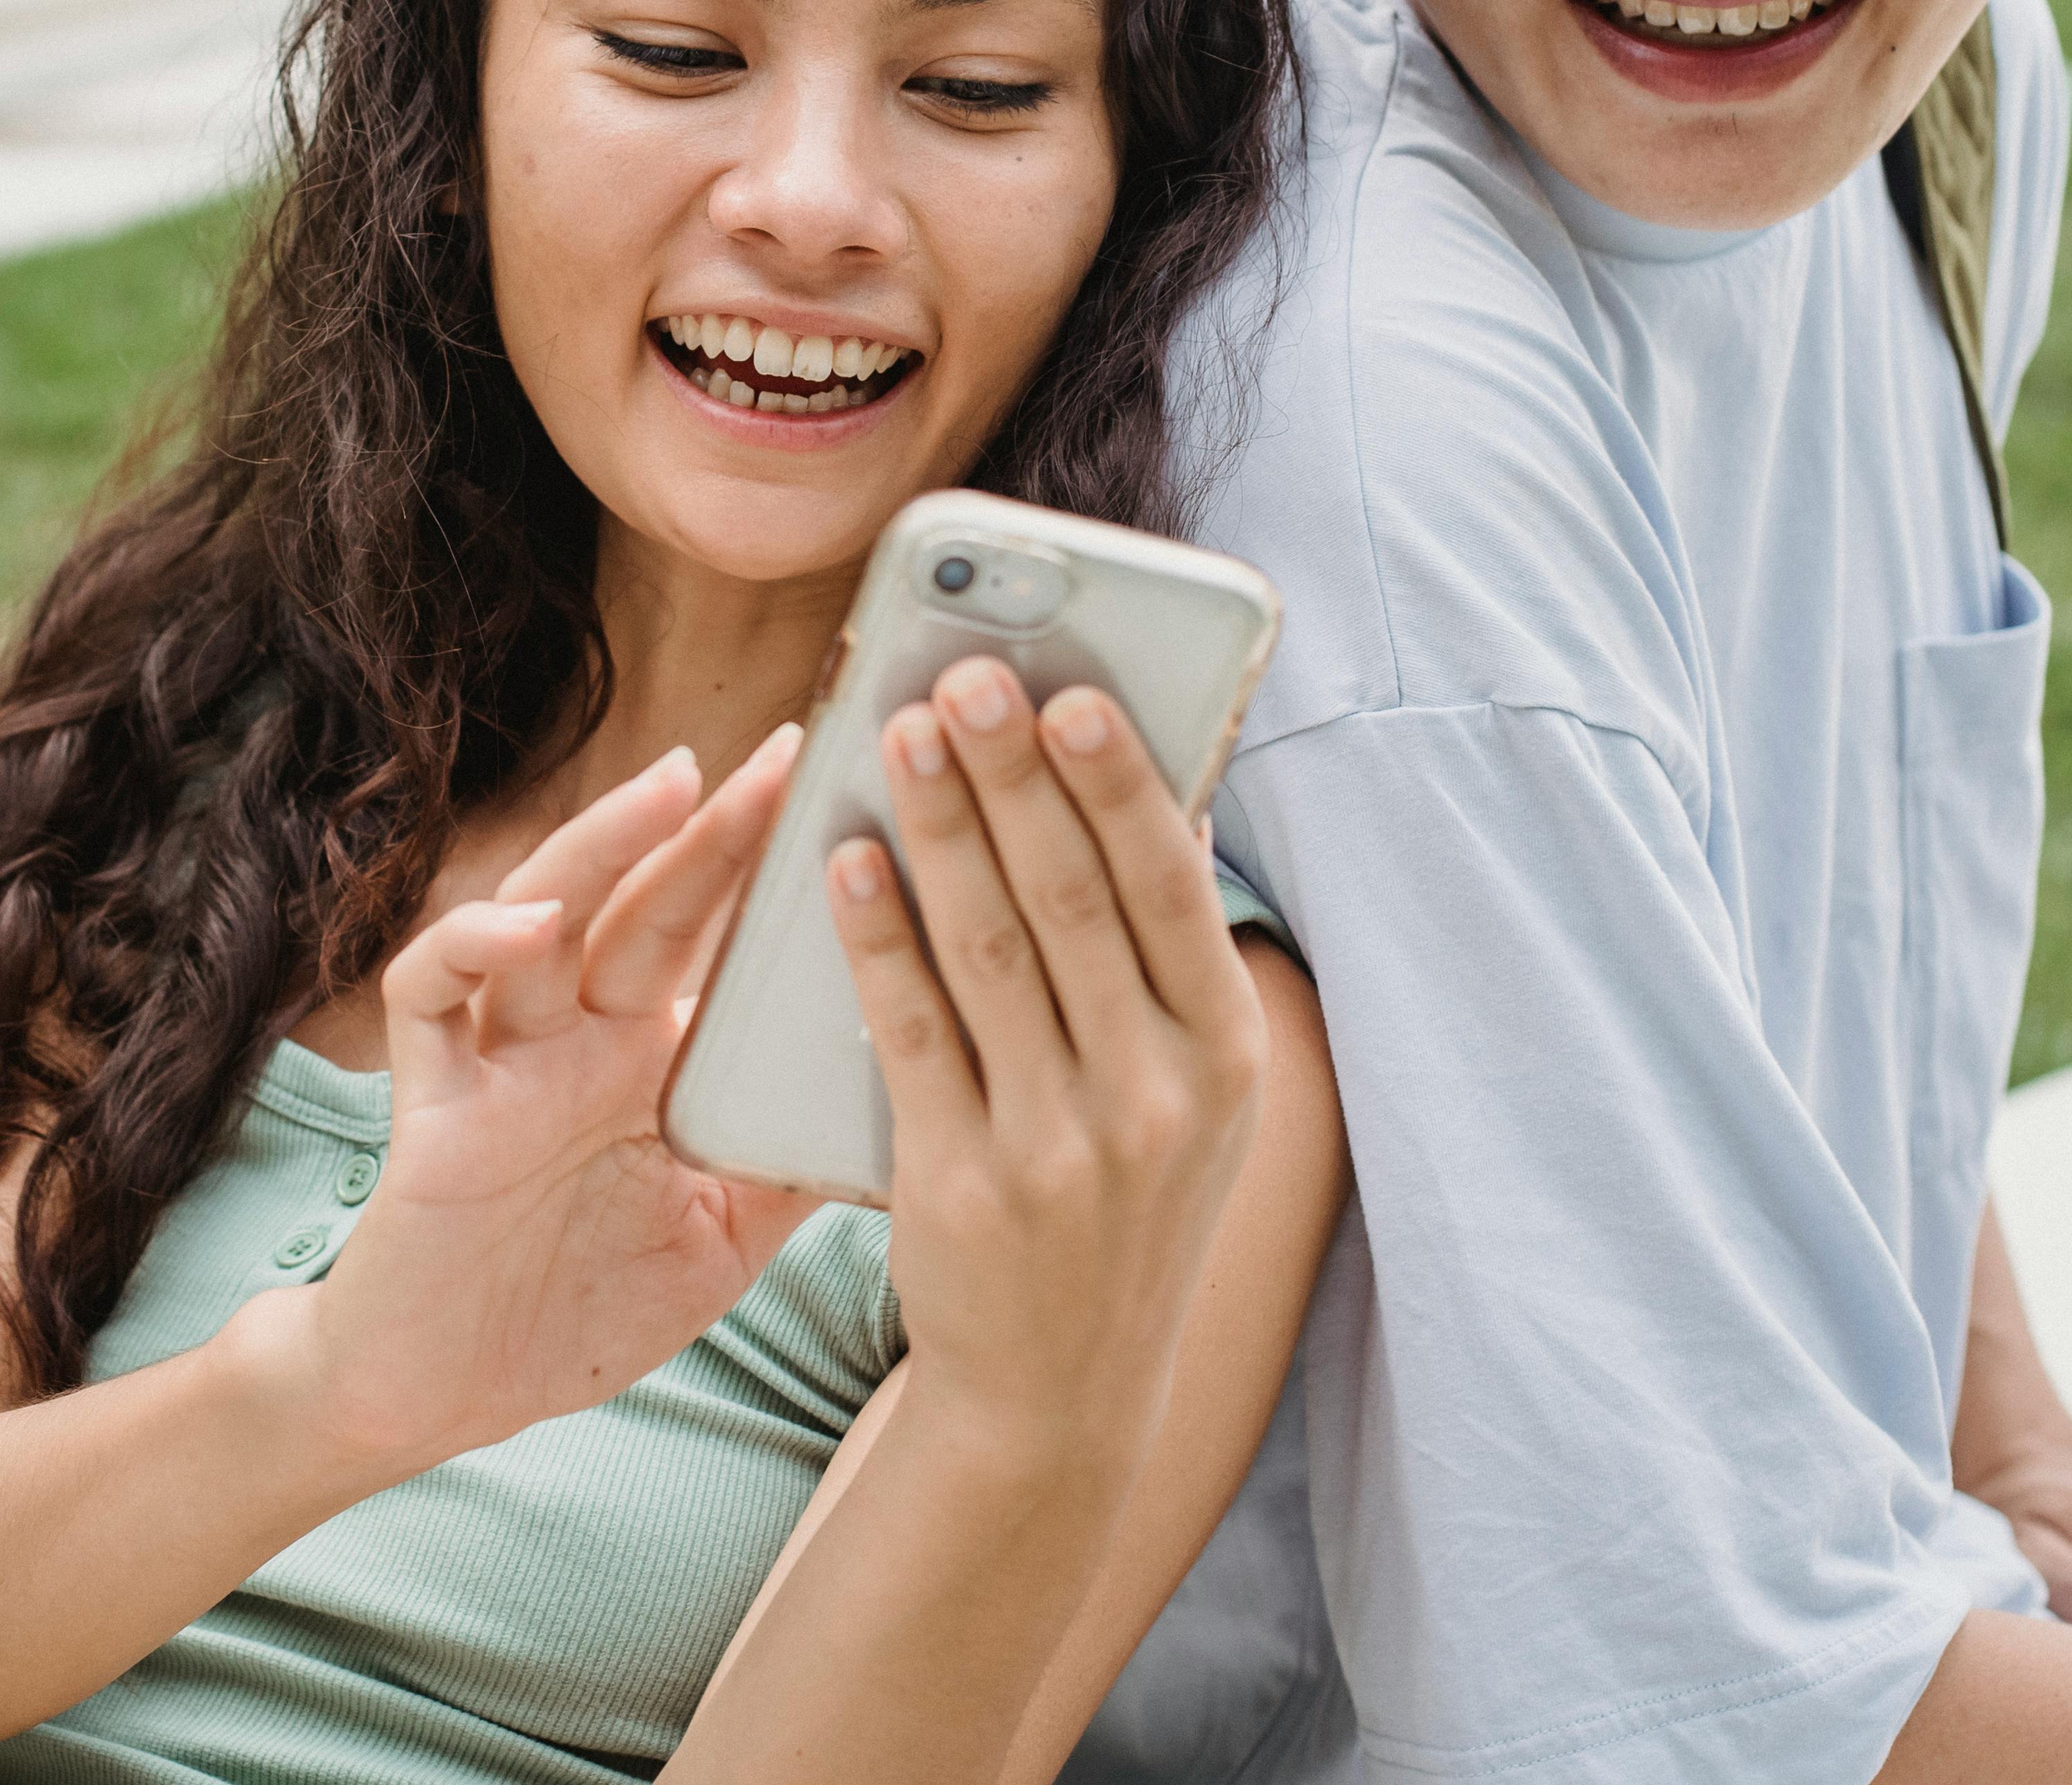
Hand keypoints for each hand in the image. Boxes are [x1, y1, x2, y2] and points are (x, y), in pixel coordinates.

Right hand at [293, 729, 818, 1470]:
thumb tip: (913, 1104)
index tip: (852, 801)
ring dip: (604, 844)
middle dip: (716, 825)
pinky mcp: (433, 1097)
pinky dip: (472, 947)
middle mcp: (581, 1037)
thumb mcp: (723, 1237)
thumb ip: (792, 1165)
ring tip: (674, 785)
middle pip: (649, 900)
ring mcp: (503, 1056)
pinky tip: (531, 928)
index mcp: (652, 1058)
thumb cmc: (579, 1310)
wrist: (445, 1398)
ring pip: (543, 912)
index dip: (773, 870)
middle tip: (791, 756)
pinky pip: (433, 995)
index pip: (718, 936)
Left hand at [828, 661, 1268, 1457]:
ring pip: (986, 950)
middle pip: (1072, 900)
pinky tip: (845, 862)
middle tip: (965, 675)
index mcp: (1226, 1056)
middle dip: (1015, 775)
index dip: (1119, 784)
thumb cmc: (1128, 1204)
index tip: (1072, 690)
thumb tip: (1163, 789)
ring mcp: (1060, 1147)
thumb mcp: (1197, 1096)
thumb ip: (1174, 960)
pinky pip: (912, 1033)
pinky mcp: (960, 1185)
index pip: (1169, 891)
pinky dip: (876, 937)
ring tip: (901, 731)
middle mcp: (1157, 1099)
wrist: (1059, 1396)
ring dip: (938, 828)